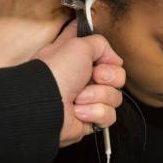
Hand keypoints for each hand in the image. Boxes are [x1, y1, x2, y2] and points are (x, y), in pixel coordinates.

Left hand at [35, 22, 125, 146]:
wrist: (44, 105)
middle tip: (94, 77)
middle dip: (109, 76)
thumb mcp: (78, 44)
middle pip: (117, 76)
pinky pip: (109, 115)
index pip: (99, 50)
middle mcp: (84, 78)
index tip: (100, 57)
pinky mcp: (90, 118)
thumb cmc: (56, 73)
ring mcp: (88, 99)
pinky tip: (78, 111)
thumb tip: (115, 59)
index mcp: (79, 59)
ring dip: (98, 96)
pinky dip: (94, 113)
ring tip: (78, 98)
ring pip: (115, 97)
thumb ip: (100, 44)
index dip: (106, 54)